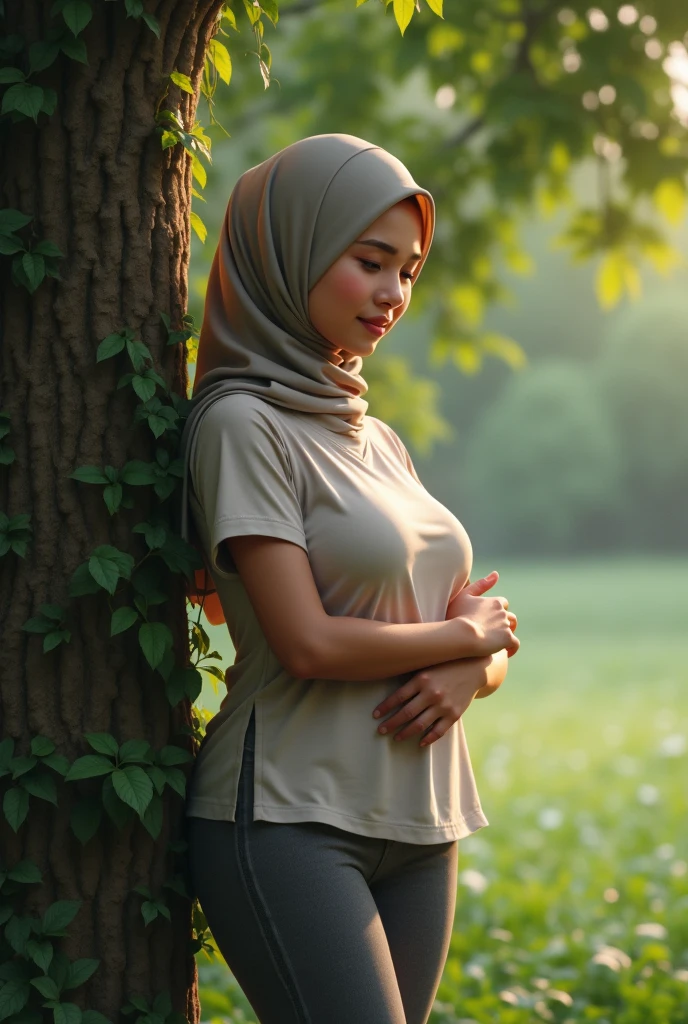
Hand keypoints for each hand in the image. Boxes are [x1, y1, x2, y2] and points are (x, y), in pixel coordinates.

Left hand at [372, 656, 490, 747]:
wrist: (474, 669)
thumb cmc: (445, 665)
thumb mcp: (427, 665)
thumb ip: (411, 677)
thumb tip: (388, 683)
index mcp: (422, 679)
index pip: (398, 697)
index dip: (385, 707)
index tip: (374, 715)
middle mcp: (432, 693)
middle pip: (406, 713)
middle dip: (391, 723)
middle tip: (380, 730)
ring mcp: (444, 705)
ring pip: (420, 725)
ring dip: (405, 733)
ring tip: (395, 738)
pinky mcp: (454, 714)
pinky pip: (438, 731)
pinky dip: (428, 739)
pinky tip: (419, 743)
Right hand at [449, 571, 518, 658]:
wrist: (462, 634)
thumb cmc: (458, 615)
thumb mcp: (465, 595)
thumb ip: (480, 584)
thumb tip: (496, 574)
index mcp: (495, 601)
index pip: (502, 603)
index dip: (497, 610)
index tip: (490, 617)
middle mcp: (503, 612)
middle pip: (509, 616)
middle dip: (504, 622)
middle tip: (493, 631)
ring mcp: (506, 626)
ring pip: (512, 629)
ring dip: (508, 633)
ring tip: (499, 641)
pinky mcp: (507, 639)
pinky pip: (515, 644)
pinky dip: (512, 648)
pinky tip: (506, 653)